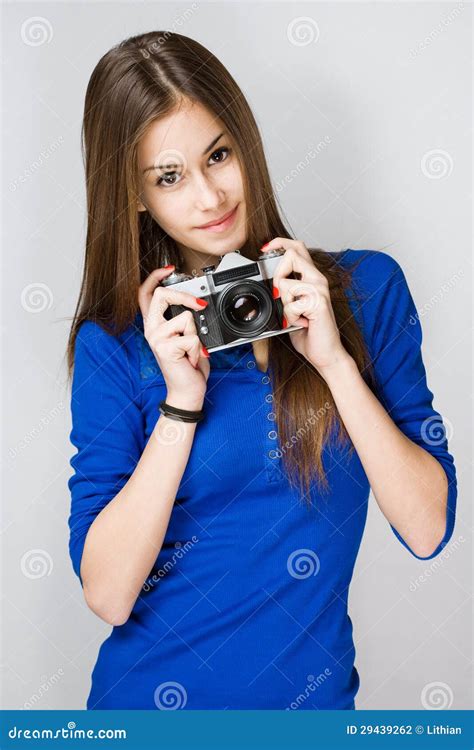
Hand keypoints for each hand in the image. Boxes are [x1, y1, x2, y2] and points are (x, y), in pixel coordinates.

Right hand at [138, 265, 210, 406]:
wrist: (187, 391)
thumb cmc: (188, 365)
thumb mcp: (186, 337)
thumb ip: (184, 320)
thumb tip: (196, 303)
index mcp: (154, 325)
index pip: (145, 294)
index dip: (155, 277)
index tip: (169, 268)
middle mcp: (151, 330)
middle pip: (162, 295)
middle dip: (185, 296)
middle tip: (199, 304)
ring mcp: (156, 338)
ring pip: (186, 319)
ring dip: (197, 335)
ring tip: (192, 350)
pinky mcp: (165, 348)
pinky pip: (192, 337)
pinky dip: (198, 349)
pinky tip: (191, 359)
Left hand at [261, 238, 351, 374]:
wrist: (326, 353)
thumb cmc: (309, 332)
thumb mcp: (292, 307)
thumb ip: (285, 292)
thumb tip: (270, 284)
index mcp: (311, 277)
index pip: (297, 247)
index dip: (279, 243)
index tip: (265, 248)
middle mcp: (318, 279)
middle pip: (291, 255)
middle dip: (277, 275)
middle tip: (281, 296)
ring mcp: (320, 290)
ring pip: (285, 282)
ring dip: (283, 304)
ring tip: (295, 315)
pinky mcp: (319, 302)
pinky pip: (290, 304)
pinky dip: (290, 318)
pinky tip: (301, 323)